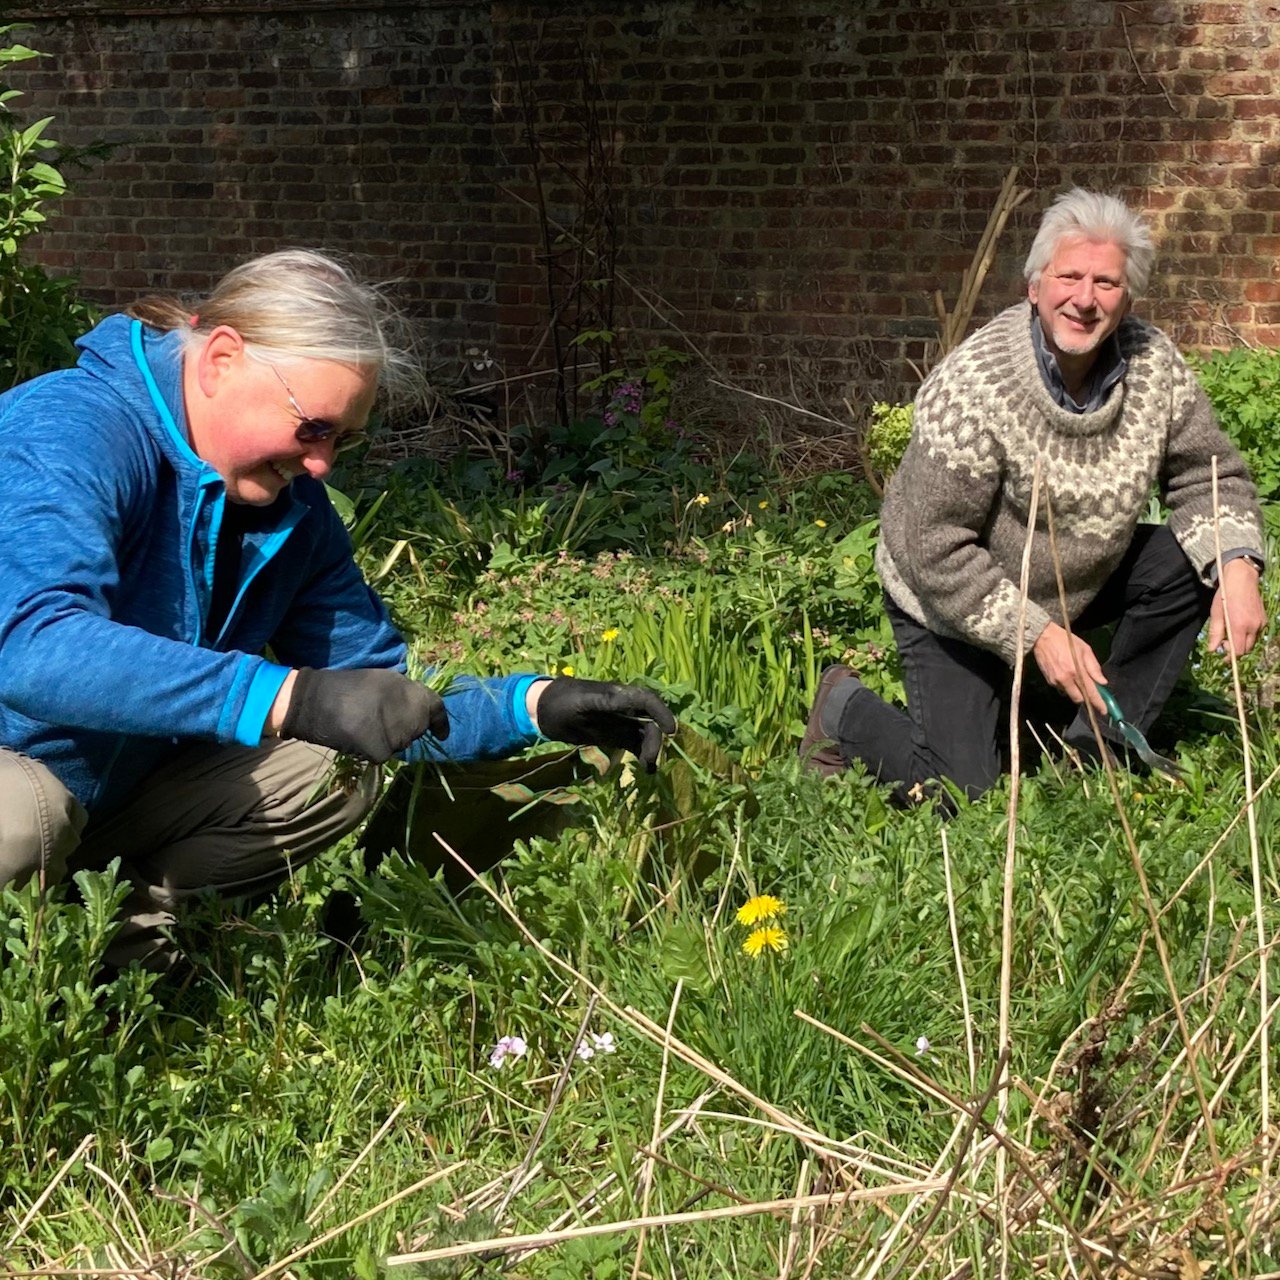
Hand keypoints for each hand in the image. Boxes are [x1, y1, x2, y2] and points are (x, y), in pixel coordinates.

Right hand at [279, 667, 448, 762]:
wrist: (314, 701)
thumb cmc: (348, 686)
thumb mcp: (383, 679)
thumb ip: (406, 693)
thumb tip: (420, 707)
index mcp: (411, 692)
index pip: (436, 709)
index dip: (440, 722)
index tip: (442, 733)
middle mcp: (410, 714)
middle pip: (418, 729)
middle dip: (407, 725)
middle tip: (382, 718)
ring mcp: (397, 735)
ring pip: (402, 743)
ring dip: (391, 737)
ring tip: (368, 724)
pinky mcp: (382, 752)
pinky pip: (385, 754)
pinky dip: (375, 749)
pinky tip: (359, 737)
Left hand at [532, 677, 676, 772]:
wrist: (543, 709)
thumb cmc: (558, 705)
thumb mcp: (577, 704)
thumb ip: (599, 704)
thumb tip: (619, 699)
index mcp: (614, 695)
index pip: (644, 699)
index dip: (661, 712)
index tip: (671, 731)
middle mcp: (623, 706)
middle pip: (649, 719)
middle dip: (654, 739)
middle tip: (649, 761)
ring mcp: (621, 720)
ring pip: (645, 732)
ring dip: (650, 748)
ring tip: (648, 768)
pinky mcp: (616, 732)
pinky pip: (635, 742)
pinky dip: (643, 754)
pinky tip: (646, 769)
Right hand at [1032, 622, 1107, 714]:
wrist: (1043, 637)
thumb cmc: (1066, 640)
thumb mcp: (1085, 649)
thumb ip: (1094, 667)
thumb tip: (1102, 682)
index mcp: (1077, 671)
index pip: (1090, 693)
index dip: (1098, 703)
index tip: (1104, 711)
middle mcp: (1066, 679)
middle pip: (1079, 699)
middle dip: (1085, 698)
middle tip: (1089, 691)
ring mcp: (1056, 681)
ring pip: (1069, 694)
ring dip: (1075, 690)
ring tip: (1074, 677)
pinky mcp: (1049, 681)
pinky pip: (1061, 688)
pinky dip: (1066, 685)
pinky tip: (1065, 674)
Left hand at [1207, 558, 1265, 657]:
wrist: (1242, 579)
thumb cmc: (1225, 595)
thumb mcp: (1216, 613)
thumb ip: (1215, 633)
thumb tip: (1212, 650)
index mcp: (1240, 625)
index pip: (1238, 651)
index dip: (1229, 657)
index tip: (1222, 656)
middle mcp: (1253, 626)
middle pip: (1246, 649)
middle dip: (1235, 650)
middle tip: (1224, 643)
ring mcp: (1261, 623)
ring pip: (1252, 642)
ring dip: (1242, 643)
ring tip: (1230, 634)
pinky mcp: (1264, 620)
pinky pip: (1256, 634)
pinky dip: (1248, 636)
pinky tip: (1239, 627)